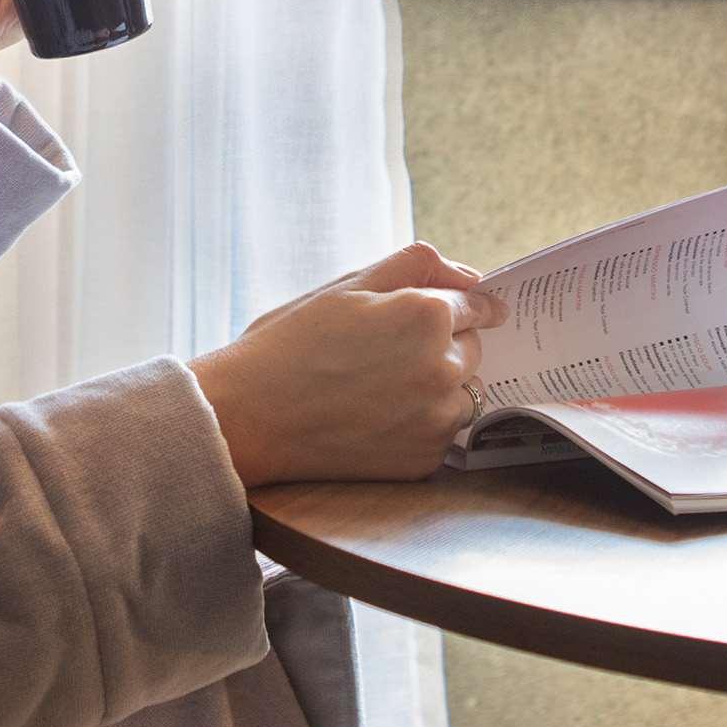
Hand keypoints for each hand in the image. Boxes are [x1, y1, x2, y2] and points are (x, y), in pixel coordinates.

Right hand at [191, 241, 496, 490]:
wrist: (249, 416)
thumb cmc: (290, 343)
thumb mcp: (348, 286)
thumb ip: (415, 266)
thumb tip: (468, 276)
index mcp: (427, 316)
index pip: (477, 308)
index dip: (468, 307)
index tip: (471, 312)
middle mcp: (442, 369)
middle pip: (472, 351)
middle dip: (445, 346)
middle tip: (390, 350)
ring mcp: (435, 420)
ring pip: (462, 396)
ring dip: (438, 389)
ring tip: (381, 387)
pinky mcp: (423, 460)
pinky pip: (440, 434)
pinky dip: (419, 426)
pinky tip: (375, 418)